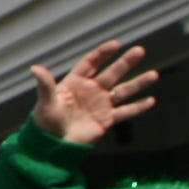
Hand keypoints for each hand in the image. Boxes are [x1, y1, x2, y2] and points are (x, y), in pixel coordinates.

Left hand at [29, 40, 156, 145]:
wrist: (53, 145)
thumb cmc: (45, 122)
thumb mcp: (46, 102)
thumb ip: (45, 85)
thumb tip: (35, 68)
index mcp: (75, 82)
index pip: (91, 63)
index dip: (102, 53)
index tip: (116, 44)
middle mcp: (91, 90)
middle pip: (111, 73)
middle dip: (125, 63)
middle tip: (140, 51)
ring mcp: (100, 104)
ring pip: (123, 91)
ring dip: (138, 83)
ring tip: (154, 74)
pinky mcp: (107, 120)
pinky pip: (125, 112)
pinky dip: (138, 107)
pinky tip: (151, 101)